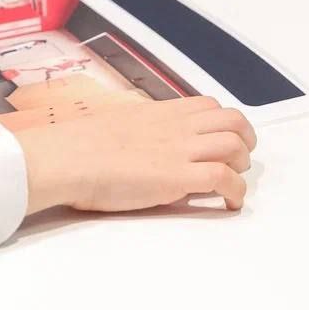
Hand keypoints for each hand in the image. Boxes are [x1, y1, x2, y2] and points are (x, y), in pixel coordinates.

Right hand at [0, 96, 255, 215]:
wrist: (65, 158)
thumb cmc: (76, 145)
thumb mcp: (113, 125)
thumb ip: (137, 131)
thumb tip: (144, 146)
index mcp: (157, 112)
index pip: (207, 106)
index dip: (222, 123)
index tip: (220, 139)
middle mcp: (174, 126)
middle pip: (232, 120)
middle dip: (244, 140)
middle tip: (238, 159)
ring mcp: (178, 150)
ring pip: (235, 145)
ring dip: (242, 165)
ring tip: (232, 181)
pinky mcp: (178, 177)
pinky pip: (224, 179)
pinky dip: (236, 192)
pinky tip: (228, 203)